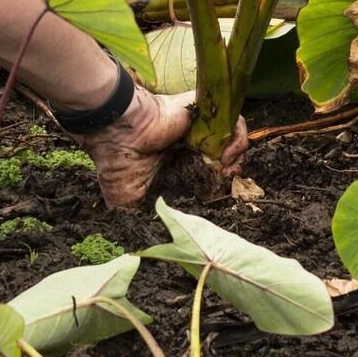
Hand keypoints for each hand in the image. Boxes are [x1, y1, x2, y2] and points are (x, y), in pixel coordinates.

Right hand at [74, 87, 247, 207]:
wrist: (120, 134)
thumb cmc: (120, 163)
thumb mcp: (128, 198)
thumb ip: (140, 215)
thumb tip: (138, 244)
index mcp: (176, 161)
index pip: (207, 172)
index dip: (217, 184)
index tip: (218, 197)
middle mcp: (189, 143)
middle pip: (223, 156)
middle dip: (231, 172)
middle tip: (226, 183)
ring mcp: (199, 127)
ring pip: (231, 141)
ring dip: (237, 158)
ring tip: (227, 171)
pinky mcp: (205, 113)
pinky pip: (234, 123)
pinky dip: (237, 141)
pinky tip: (226, 157)